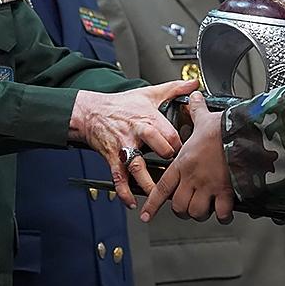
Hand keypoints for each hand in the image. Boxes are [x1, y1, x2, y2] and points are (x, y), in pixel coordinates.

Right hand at [70, 79, 197, 206]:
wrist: (91, 111)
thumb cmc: (122, 105)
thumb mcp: (149, 93)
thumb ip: (174, 89)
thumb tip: (194, 83)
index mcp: (149, 117)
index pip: (171, 133)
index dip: (183, 144)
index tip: (191, 152)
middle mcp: (137, 132)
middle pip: (159, 147)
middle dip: (170, 160)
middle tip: (179, 171)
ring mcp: (123, 147)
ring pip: (138, 166)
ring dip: (148, 183)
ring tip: (159, 195)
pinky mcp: (111, 158)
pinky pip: (118, 178)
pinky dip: (123, 192)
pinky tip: (131, 202)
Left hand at [140, 91, 233, 223]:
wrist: (241, 132)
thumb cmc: (221, 127)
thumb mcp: (204, 118)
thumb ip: (196, 110)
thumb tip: (194, 96)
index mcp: (182, 163)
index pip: (162, 187)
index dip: (153, 204)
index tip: (147, 215)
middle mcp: (192, 177)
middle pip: (178, 205)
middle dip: (182, 210)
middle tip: (188, 208)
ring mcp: (208, 186)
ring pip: (196, 211)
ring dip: (200, 213)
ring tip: (206, 209)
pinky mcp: (226, 191)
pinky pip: (221, 212)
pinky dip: (223, 216)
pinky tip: (225, 212)